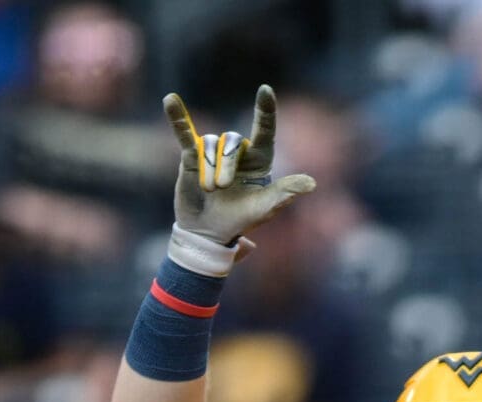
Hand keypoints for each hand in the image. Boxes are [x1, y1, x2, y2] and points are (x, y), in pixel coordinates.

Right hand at [164, 84, 315, 250]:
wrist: (209, 231)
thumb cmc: (241, 219)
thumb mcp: (265, 208)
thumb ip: (285, 193)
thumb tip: (312, 183)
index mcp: (260, 161)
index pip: (265, 130)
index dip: (265, 111)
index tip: (265, 90)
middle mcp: (238, 152)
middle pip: (232, 142)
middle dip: (225, 164)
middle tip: (221, 188)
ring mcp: (214, 152)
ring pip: (210, 144)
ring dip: (209, 168)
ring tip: (210, 190)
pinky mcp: (191, 156)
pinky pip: (184, 132)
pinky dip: (177, 117)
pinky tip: (170, 99)